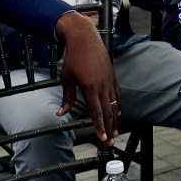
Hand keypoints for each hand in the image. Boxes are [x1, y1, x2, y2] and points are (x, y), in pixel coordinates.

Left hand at [55, 11, 119, 143]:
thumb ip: (67, 97)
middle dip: (110, 128)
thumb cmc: (73, 58)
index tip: (102, 138)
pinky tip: (118, 112)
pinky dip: (118, 105)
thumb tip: (61, 113)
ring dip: (115, 119)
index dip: (99, 127)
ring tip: (115, 130)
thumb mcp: (66, 79)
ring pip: (115, 104)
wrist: (85, 39)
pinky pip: (118, 94)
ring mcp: (109, 81)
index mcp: (90, 88)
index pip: (97, 112)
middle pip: (108, 112)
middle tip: (111, 141)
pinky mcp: (112, 76)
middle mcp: (102, 86)